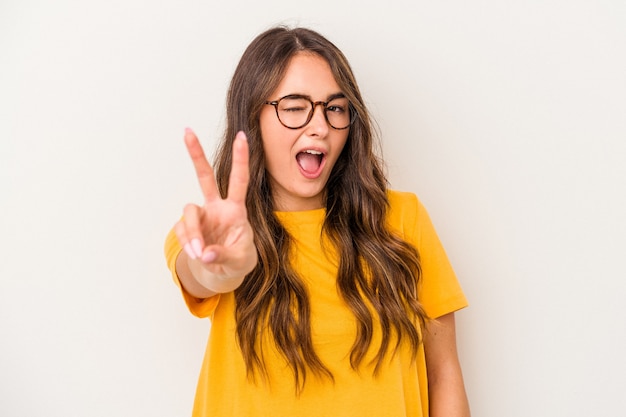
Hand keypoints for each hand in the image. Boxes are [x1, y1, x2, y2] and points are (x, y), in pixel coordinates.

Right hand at [174, 128, 256, 292]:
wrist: (226, 272)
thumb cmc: (240, 259)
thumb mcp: (241, 260)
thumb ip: (224, 255)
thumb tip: (204, 253)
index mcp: (236, 209)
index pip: (239, 180)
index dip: (240, 159)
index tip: (242, 136)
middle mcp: (217, 207)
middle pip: (205, 176)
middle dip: (196, 154)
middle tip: (187, 131)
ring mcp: (202, 216)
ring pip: (189, 212)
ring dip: (192, 233)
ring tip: (200, 253)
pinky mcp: (188, 227)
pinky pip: (181, 230)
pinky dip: (187, 243)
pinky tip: (197, 254)